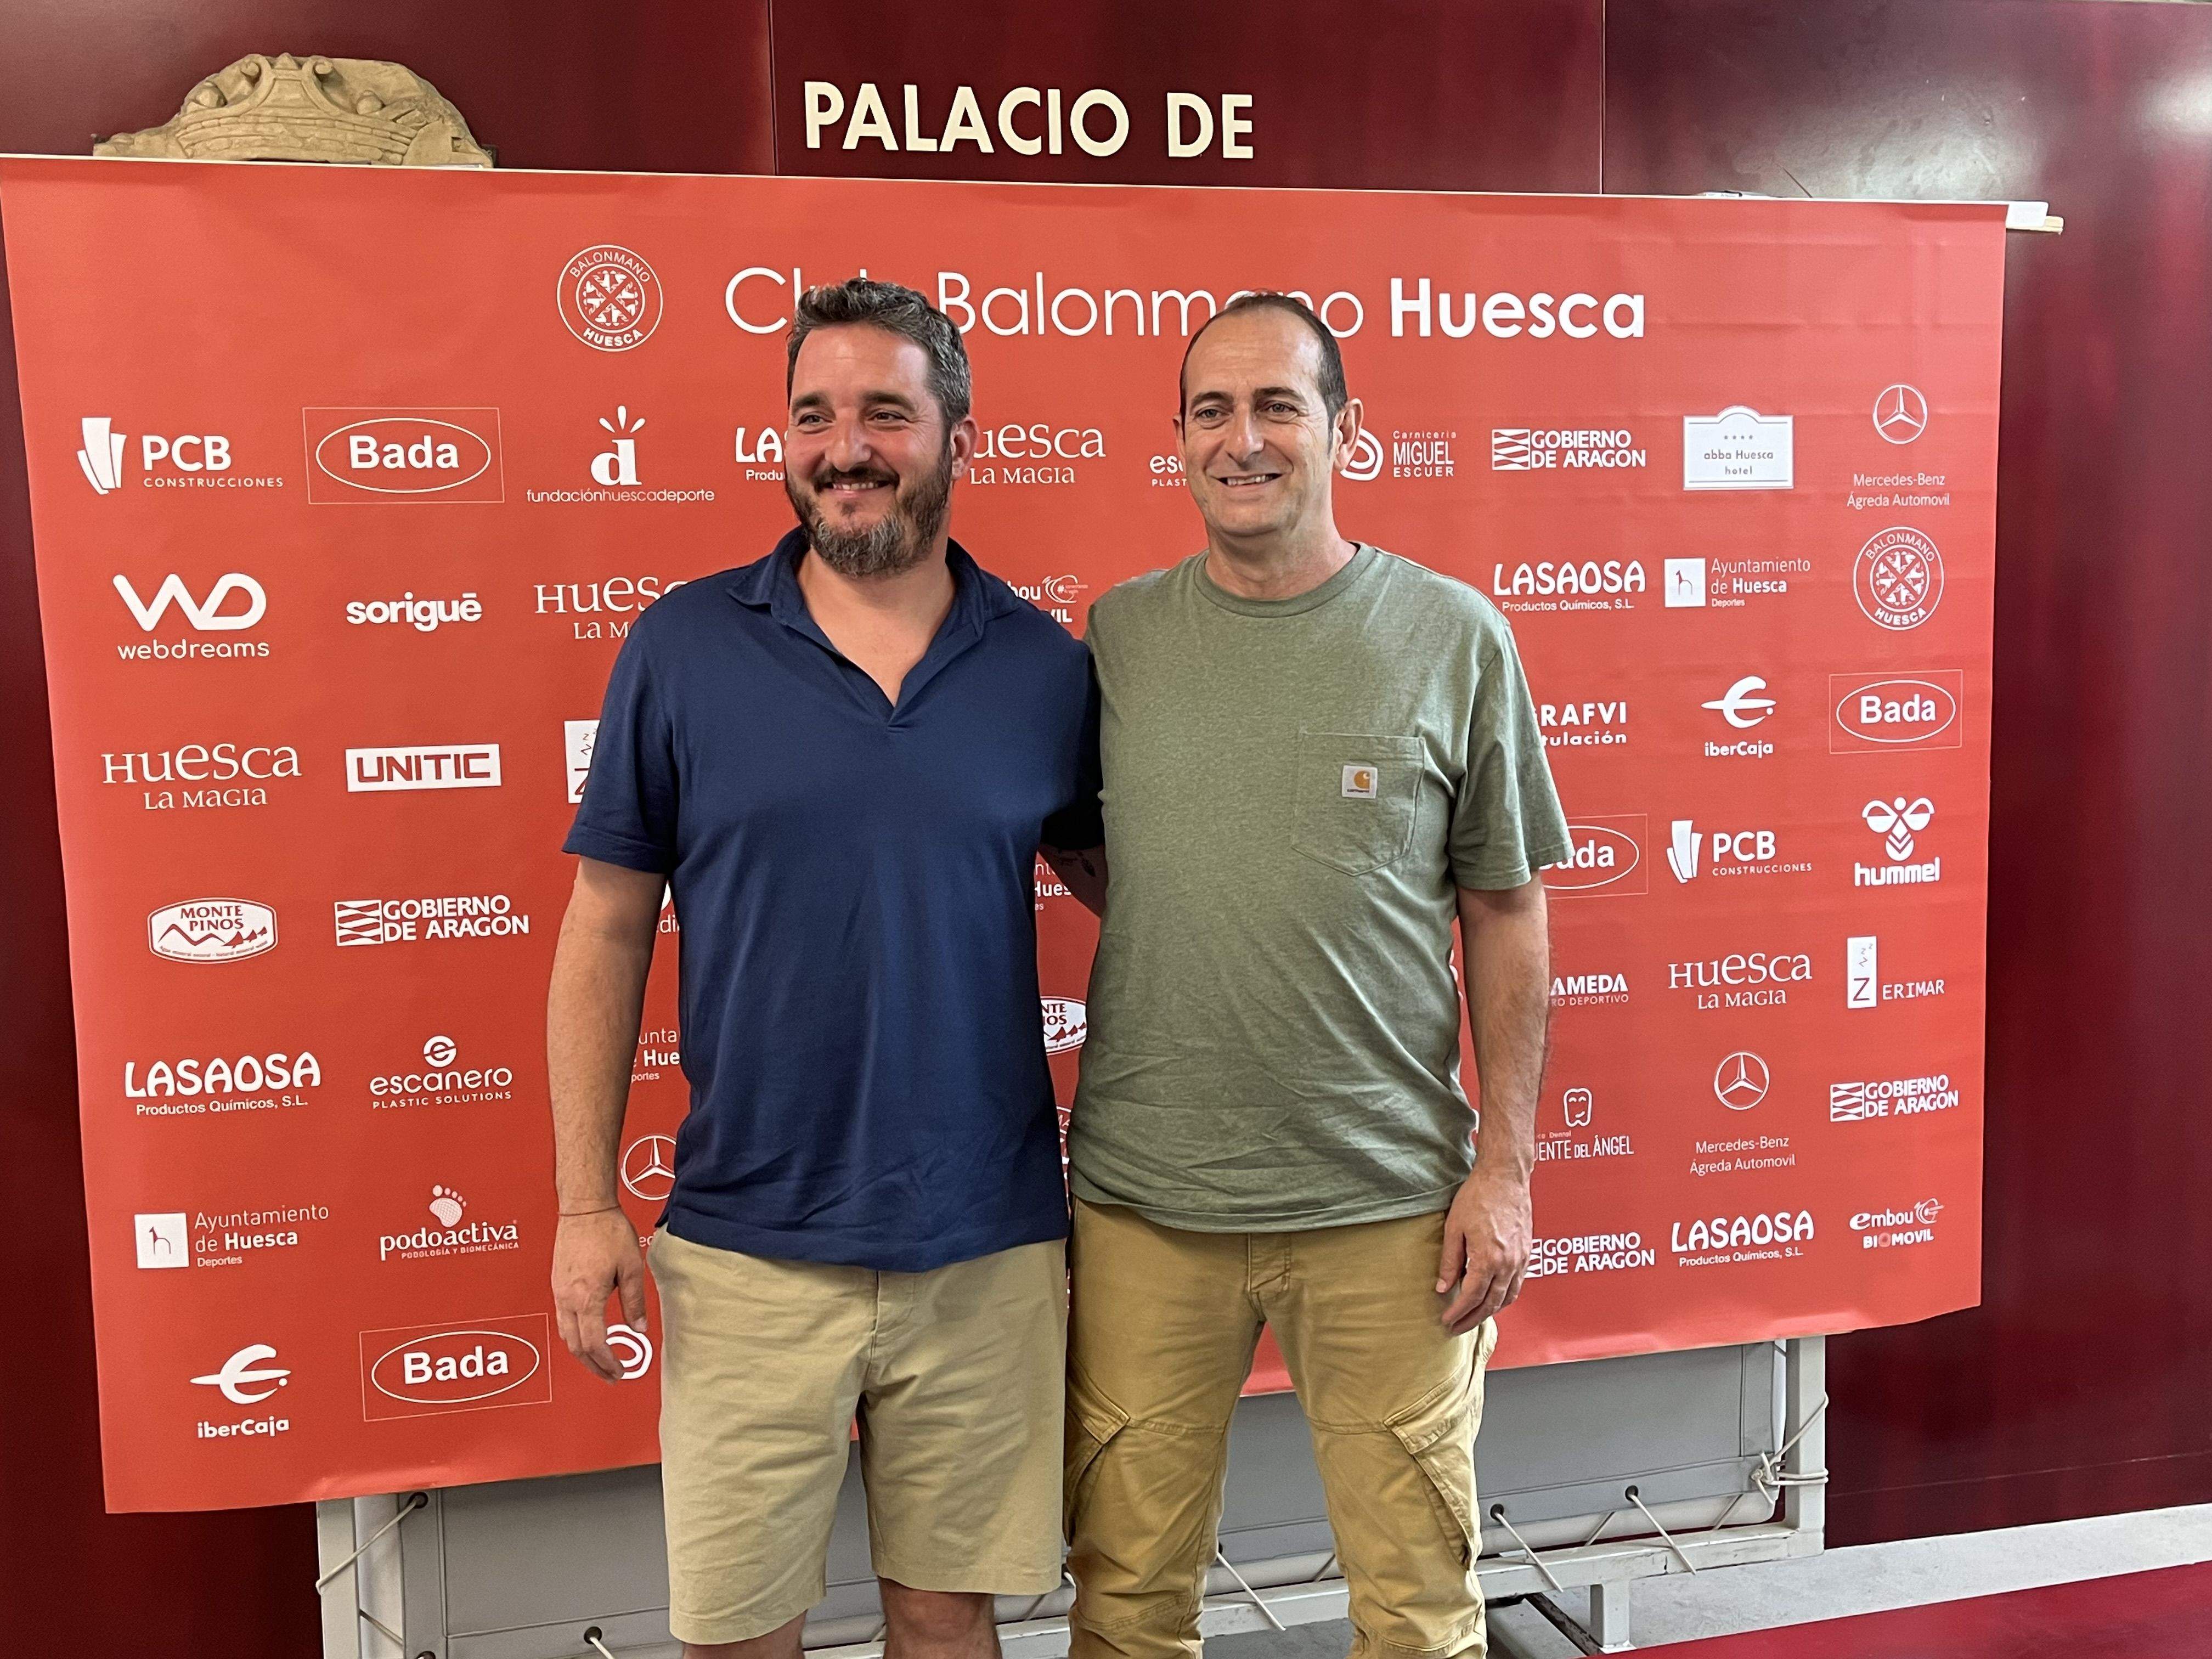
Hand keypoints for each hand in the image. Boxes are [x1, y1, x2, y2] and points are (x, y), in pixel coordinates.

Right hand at [552, 1207, 647, 1381]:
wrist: (585, 1208)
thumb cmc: (608, 1231)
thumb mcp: (631, 1267)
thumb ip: (634, 1301)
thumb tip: (639, 1329)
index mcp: (586, 1297)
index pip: (594, 1343)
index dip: (607, 1362)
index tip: (619, 1370)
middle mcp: (567, 1298)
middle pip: (575, 1346)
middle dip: (593, 1365)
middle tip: (611, 1375)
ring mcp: (559, 1292)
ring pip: (565, 1335)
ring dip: (582, 1353)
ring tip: (601, 1361)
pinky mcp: (557, 1284)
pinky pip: (563, 1319)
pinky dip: (575, 1335)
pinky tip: (588, 1334)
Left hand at [1434, 1167, 1531, 1336]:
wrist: (1505, 1177)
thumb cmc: (1478, 1197)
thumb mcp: (1454, 1228)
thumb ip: (1449, 1261)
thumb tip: (1443, 1288)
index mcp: (1489, 1259)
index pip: (1472, 1297)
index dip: (1458, 1313)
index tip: (1446, 1321)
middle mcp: (1509, 1264)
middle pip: (1491, 1304)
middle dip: (1472, 1319)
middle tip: (1456, 1328)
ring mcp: (1521, 1260)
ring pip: (1508, 1298)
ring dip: (1490, 1312)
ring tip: (1472, 1318)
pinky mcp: (1527, 1254)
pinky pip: (1517, 1285)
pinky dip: (1504, 1298)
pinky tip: (1493, 1299)